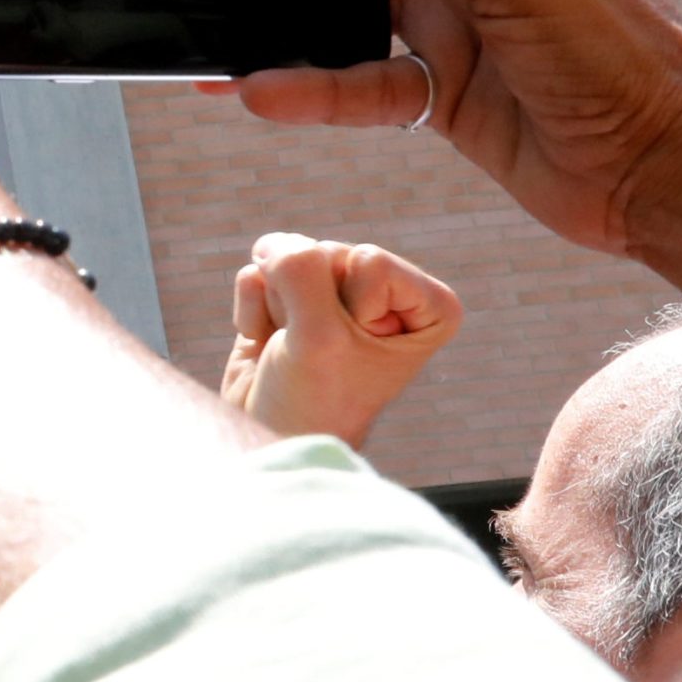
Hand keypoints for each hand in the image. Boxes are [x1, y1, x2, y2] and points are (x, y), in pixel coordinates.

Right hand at [219, 232, 461, 447]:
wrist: (271, 437)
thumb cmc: (315, 400)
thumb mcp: (318, 336)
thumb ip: (300, 270)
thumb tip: (271, 244)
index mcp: (428, 304)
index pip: (369, 260)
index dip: (348, 310)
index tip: (351, 353)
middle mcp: (388, 290)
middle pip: (329, 252)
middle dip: (307, 305)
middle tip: (316, 353)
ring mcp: (337, 290)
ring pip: (291, 255)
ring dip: (278, 307)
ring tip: (292, 348)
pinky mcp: (291, 294)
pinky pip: (260, 270)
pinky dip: (253, 309)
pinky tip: (268, 342)